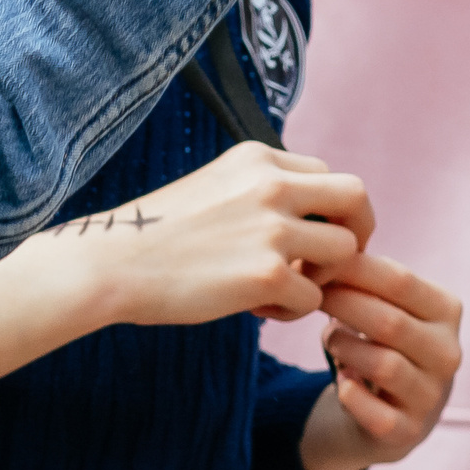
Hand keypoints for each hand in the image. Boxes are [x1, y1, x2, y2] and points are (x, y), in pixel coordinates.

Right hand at [0, 142, 373, 378]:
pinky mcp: (267, 274)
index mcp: (257, 159)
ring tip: (285, 290)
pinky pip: (313, 297)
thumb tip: (305, 218)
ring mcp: (272, 229)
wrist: (111, 264)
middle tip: (335, 264)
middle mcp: (271, 185)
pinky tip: (257, 309)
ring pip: (345, 252)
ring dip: (324, 278)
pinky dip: (293, 310)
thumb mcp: (214, 186)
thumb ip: (260, 191)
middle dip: (358, 232)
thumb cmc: (156, 234)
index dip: (330, 210)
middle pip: (356, 197)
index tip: (312, 235)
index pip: (328, 174)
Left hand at [296, 251, 460, 469]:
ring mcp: (431, 397)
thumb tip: (310, 255)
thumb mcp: (377, 304)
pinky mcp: (408, 433)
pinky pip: (377, 414)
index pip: (400, 280)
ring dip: (345, 348)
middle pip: (390, 322)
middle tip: (309, 297)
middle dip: (341, 304)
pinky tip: (343, 382)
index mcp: (447, 311)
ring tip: (330, 338)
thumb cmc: (376, 341)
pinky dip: (352, 395)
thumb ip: (357, 276)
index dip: (351, 269)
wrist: (385, 413)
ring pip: (385, 364)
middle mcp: (448, 354)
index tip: (314, 266)